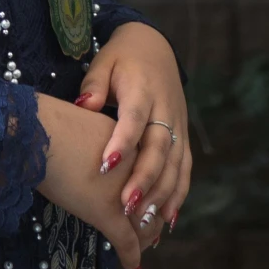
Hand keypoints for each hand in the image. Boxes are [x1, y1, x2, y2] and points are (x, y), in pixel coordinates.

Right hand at [34, 94, 144, 268]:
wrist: (36, 130)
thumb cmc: (49, 123)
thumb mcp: (86, 124)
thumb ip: (101, 140)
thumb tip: (95, 145)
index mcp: (133, 142)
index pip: (153, 175)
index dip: (152, 194)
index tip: (148, 205)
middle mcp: (137, 167)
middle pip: (154, 201)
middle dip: (152, 220)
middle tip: (151, 234)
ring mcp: (124, 191)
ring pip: (143, 224)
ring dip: (143, 239)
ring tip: (141, 249)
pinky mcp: (108, 213)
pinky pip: (125, 240)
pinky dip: (131, 256)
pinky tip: (134, 268)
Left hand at [73, 20, 191, 246]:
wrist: (154, 46)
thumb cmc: (121, 59)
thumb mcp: (103, 62)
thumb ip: (94, 84)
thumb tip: (84, 105)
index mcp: (143, 89)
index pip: (134, 118)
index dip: (122, 142)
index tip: (105, 166)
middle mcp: (165, 109)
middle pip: (159, 148)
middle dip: (144, 179)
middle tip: (126, 207)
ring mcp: (178, 124)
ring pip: (175, 163)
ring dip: (162, 194)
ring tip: (146, 222)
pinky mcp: (183, 135)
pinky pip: (184, 167)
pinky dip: (178, 194)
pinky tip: (167, 219)